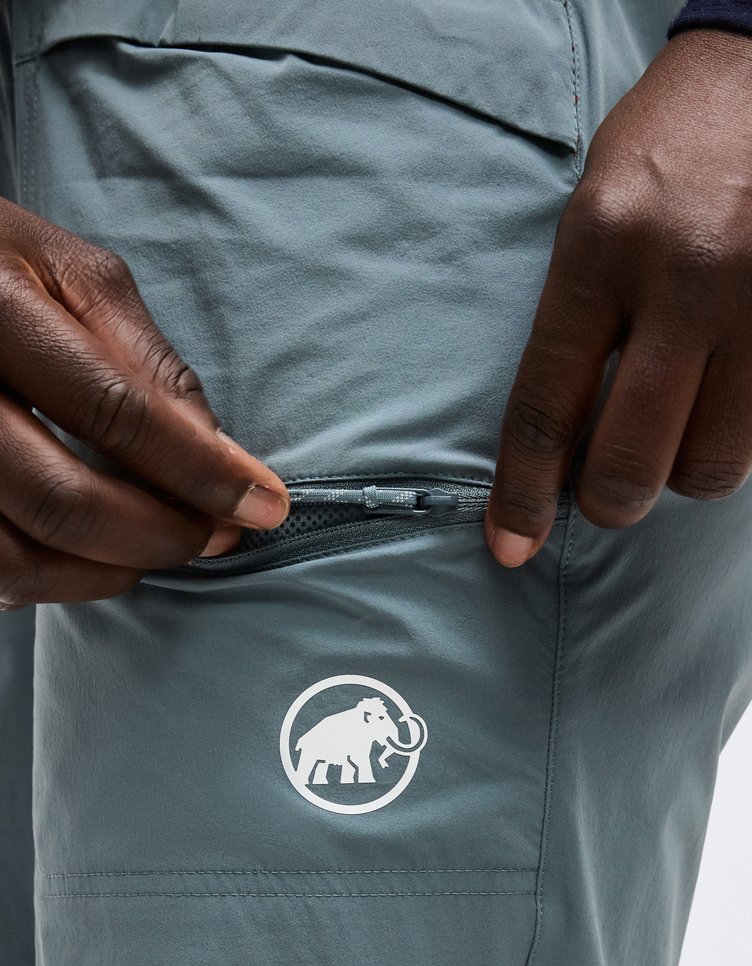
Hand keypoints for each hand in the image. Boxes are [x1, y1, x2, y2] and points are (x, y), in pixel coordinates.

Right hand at [0, 174, 289, 607]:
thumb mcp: (72, 270)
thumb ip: (148, 359)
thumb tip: (218, 453)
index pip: (114, 414)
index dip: (202, 472)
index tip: (265, 505)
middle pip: (60, 504)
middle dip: (161, 536)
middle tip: (216, 535)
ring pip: (11, 560)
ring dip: (108, 574)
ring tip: (160, 546)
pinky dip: (54, 580)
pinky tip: (98, 553)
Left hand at [485, 27, 751, 565]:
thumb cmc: (666, 145)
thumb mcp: (592, 214)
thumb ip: (575, 320)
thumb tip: (558, 436)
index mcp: (603, 247)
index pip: (547, 405)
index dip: (523, 492)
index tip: (512, 543)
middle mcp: (686, 280)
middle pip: (631, 458)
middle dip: (607, 501)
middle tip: (602, 494)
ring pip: (711, 463)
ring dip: (680, 472)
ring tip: (670, 430)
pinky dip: (732, 441)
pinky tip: (716, 406)